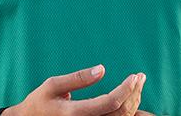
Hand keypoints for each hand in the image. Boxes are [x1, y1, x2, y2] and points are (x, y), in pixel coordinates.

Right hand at [7, 64, 145, 115]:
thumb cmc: (39, 103)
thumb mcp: (53, 85)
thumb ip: (78, 78)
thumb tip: (102, 69)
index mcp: (74, 113)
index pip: (109, 103)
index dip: (126, 89)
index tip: (135, 76)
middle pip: (120, 113)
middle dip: (134, 93)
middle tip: (140, 76)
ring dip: (133, 101)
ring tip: (138, 83)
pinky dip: (126, 109)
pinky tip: (129, 96)